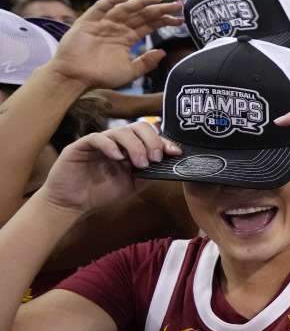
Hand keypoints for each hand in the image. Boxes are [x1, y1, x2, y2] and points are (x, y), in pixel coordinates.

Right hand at [39, 121, 179, 216]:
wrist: (73, 204)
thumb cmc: (101, 193)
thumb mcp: (133, 185)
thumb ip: (149, 173)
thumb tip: (171, 165)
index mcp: (128, 148)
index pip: (149, 136)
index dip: (164, 141)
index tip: (175, 152)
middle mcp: (115, 142)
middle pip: (138, 126)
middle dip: (151, 141)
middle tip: (155, 158)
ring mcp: (98, 142)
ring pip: (120, 131)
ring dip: (135, 146)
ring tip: (139, 163)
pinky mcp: (80, 146)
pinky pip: (96, 138)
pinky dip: (110, 145)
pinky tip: (118, 157)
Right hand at [45, 0, 180, 91]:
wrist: (74, 79)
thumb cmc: (100, 77)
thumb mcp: (129, 72)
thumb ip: (146, 62)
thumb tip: (163, 52)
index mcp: (127, 38)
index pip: (149, 25)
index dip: (164, 20)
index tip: (180, 18)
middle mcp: (117, 28)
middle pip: (141, 14)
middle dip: (159, 9)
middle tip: (177, 4)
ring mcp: (103, 23)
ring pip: (125, 9)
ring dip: (142, 2)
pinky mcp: (87, 22)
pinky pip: (100, 8)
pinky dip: (111, 1)